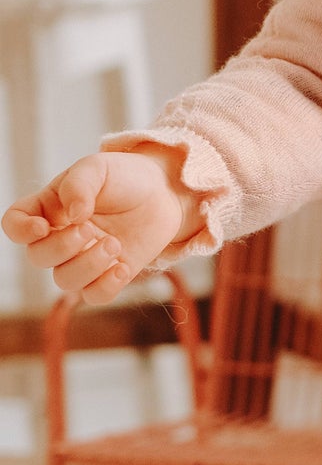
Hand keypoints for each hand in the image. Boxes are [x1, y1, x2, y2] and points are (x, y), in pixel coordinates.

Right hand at [1, 148, 193, 305]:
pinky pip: (94, 296)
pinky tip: (123, 267)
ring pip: (65, 280)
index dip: (20, 230)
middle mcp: (59, 237)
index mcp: (48, 208)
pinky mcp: (108, 275)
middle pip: (38, 257)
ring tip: (114, 244)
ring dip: (88, 266)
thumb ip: (79, 185)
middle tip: (90, 229)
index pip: (15, 224)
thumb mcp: (99, 168)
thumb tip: (73, 215)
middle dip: (62, 247)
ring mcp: (83, 258)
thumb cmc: (123, 177)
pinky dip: (106, 286)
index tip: (43, 226)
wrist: (162, 192)